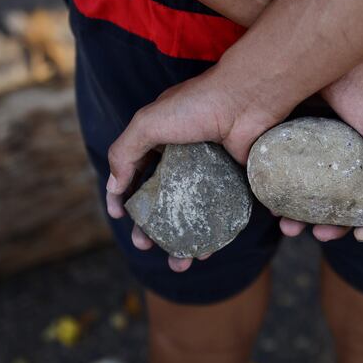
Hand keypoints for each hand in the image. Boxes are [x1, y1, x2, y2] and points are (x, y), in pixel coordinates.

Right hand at [105, 65, 288, 271]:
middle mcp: (184, 155)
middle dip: (152, 228)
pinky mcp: (235, 179)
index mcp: (160, 139)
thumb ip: (124, 152)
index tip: (122, 217)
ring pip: (192, 211)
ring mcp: (210, 169)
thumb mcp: (148, 123)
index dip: (125, 196)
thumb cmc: (197, 105)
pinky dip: (213, 232)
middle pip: (163, 199)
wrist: (248, 99)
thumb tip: (114, 186)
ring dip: (183, 239)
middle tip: (146, 246)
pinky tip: (207, 248)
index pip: (136, 173)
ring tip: (179, 262)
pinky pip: (221, 210)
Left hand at [278, 56, 362, 242]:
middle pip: (335, 204)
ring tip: (290, 229)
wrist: (307, 51)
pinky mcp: (275, 145)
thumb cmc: (354, 84)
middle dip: (331, 227)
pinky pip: (275, 180)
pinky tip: (273, 209)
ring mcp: (303, 152)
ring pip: (303, 198)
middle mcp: (334, 155)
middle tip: (321, 234)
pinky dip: (275, 200)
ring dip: (299, 220)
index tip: (362, 234)